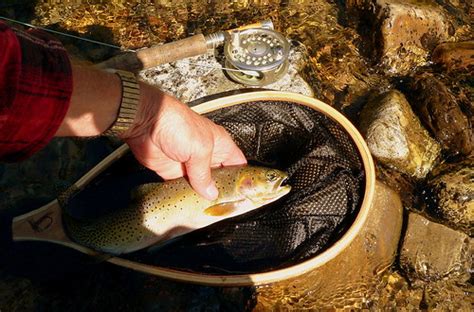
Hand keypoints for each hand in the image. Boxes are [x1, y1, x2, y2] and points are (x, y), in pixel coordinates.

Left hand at [121, 83, 246, 199]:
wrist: (146, 122)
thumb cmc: (177, 124)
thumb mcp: (200, 149)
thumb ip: (205, 174)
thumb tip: (211, 193)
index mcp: (219, 144)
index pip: (237, 163)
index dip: (242, 178)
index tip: (243, 193)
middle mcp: (206, 155)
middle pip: (219, 177)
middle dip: (221, 190)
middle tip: (225, 206)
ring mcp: (190, 165)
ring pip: (201, 185)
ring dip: (203, 195)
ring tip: (208, 209)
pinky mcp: (173, 173)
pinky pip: (183, 188)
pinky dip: (185, 195)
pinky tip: (190, 204)